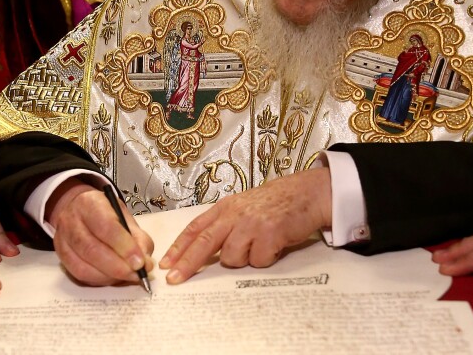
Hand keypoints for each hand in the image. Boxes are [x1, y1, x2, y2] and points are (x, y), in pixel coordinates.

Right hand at [48, 179, 153, 285]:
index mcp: (90, 203)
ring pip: (83, 266)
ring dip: (109, 277)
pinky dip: (99, 280)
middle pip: (91, 249)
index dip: (124, 247)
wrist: (79, 210)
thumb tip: (146, 265)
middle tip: (136, 275)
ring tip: (127, 277)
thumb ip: (138, 239)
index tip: (140, 262)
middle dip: (118, 267)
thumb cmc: (106, 214)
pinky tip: (112, 278)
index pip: (105, 226)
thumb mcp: (125, 217)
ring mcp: (62, 239)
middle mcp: (71, 220)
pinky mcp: (60, 256)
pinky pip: (78, 275)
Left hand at [159, 167, 331, 283]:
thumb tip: (203, 251)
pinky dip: (266, 258)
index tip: (166, 263)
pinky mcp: (269, 233)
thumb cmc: (275, 203)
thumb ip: (225, 225)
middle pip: (204, 243)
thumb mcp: (243, 207)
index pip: (195, 228)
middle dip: (187, 264)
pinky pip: (258, 261)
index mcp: (225, 208)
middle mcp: (235, 215)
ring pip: (233, 258)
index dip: (179, 247)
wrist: (307, 193)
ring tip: (259, 245)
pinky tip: (275, 244)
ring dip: (245, 258)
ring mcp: (251, 224)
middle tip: (174, 279)